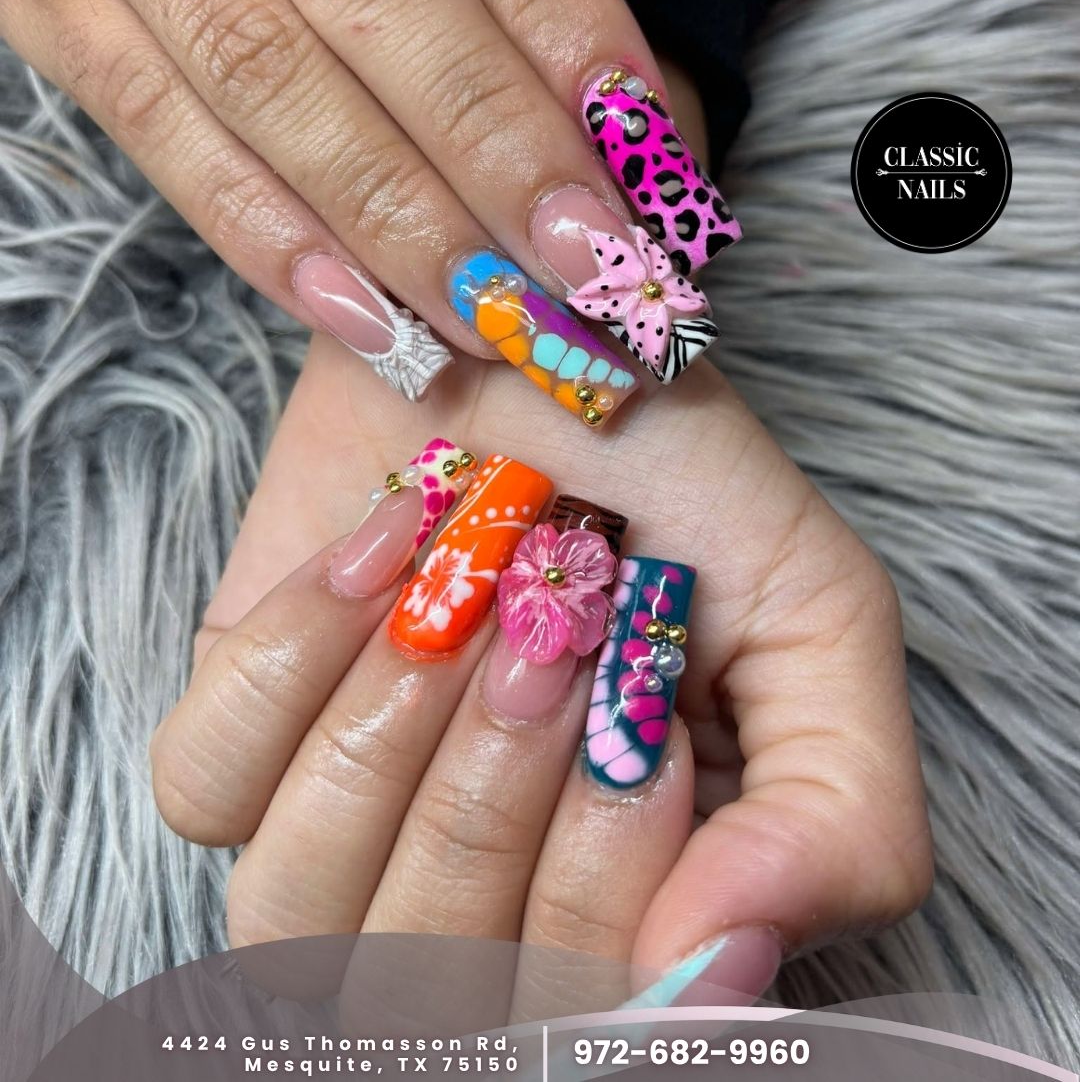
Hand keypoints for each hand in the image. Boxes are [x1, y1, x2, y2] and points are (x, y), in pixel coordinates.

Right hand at [0, 0, 725, 418]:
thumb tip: (600, 10)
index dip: (557, 14)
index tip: (640, 145)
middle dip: (492, 145)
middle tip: (589, 265)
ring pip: (261, 79)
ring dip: (397, 222)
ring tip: (499, 317)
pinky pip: (162, 138)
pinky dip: (274, 240)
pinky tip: (370, 317)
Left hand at [151, 333, 932, 1003]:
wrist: (542, 335)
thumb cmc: (676, 479)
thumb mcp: (822, 622)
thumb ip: (835, 821)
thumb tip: (720, 967)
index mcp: (623, 909)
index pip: (580, 1023)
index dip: (607, 873)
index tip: (643, 698)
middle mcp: (471, 906)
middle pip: (432, 985)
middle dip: (506, 779)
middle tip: (558, 617)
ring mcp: (338, 833)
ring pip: (295, 915)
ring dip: (397, 726)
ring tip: (465, 591)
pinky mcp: (234, 737)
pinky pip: (205, 785)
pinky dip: (297, 655)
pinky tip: (383, 554)